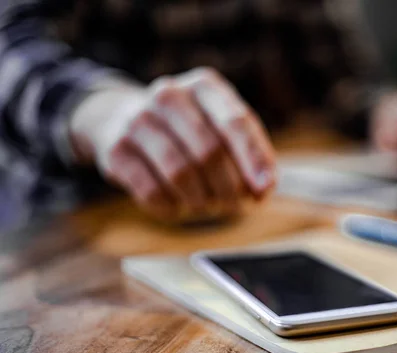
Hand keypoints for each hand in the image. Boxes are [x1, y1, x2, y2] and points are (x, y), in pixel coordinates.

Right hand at [69, 68, 275, 220]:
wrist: (121, 119)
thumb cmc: (189, 130)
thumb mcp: (222, 128)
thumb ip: (249, 153)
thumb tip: (264, 188)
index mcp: (204, 86)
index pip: (235, 122)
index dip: (253, 159)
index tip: (265, 188)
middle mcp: (169, 95)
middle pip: (209, 152)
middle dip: (229, 187)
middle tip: (236, 206)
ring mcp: (138, 120)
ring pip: (181, 173)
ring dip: (202, 200)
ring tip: (209, 206)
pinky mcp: (116, 150)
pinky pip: (152, 191)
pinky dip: (173, 206)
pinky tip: (180, 205)